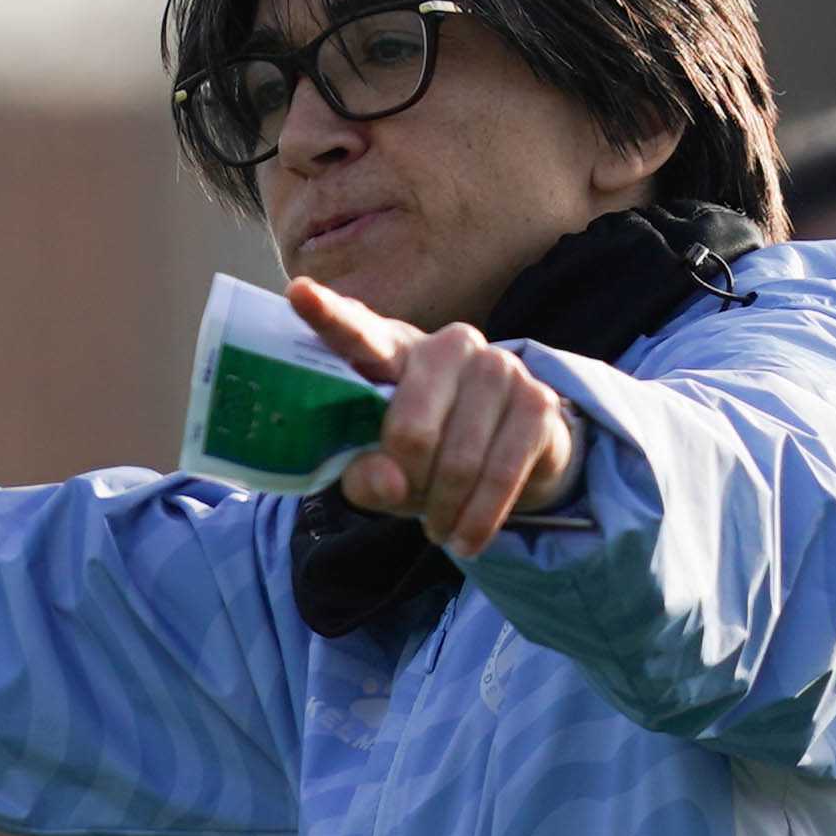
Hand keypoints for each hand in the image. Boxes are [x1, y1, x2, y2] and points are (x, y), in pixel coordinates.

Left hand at [290, 279, 581, 557]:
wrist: (515, 452)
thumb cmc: (427, 455)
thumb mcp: (381, 468)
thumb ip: (366, 474)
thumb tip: (390, 484)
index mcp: (393, 350)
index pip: (356, 332)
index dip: (327, 314)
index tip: (298, 294)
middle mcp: (448, 345)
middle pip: (409, 430)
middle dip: (407, 484)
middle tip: (408, 503)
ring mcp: (497, 366)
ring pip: (457, 461)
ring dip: (443, 511)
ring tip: (438, 530)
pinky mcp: (537, 400)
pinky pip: (501, 473)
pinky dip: (479, 518)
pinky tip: (467, 540)